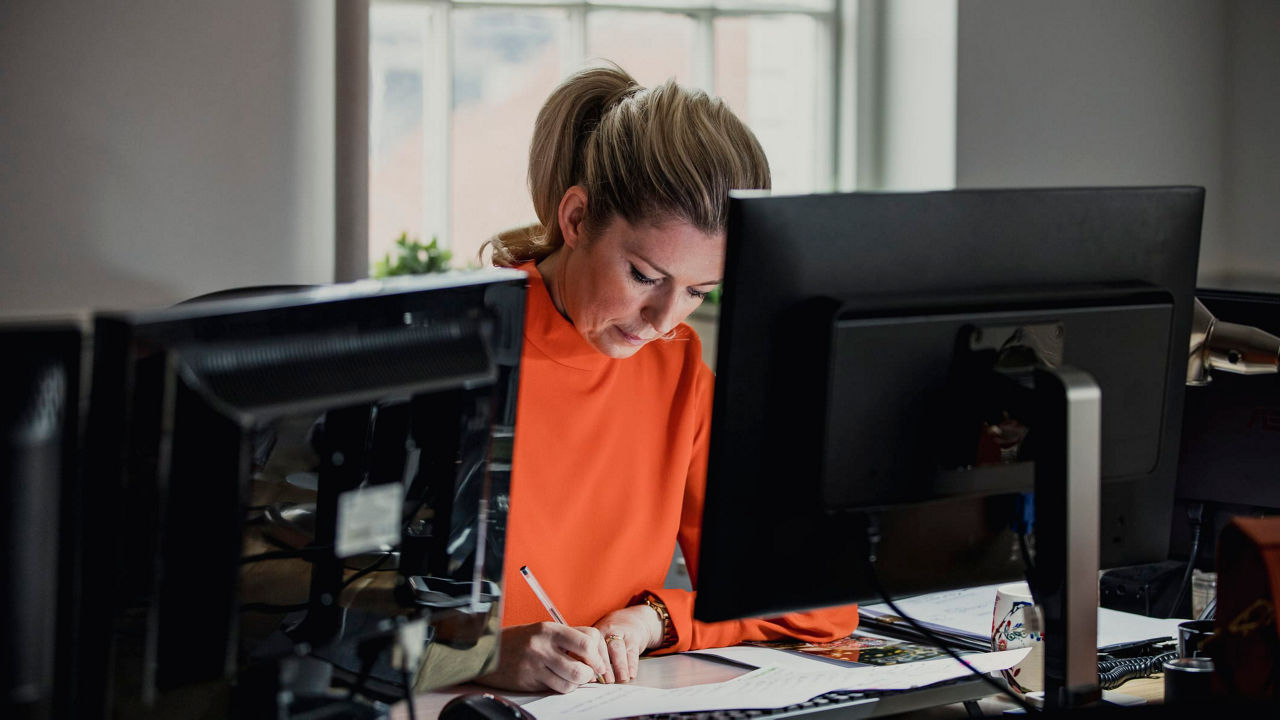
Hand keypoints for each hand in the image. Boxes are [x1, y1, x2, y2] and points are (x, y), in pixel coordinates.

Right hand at [476, 622, 612, 692]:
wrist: (488, 650)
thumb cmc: (521, 640)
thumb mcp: (544, 631)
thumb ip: (568, 639)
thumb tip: (596, 656)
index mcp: (549, 629)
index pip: (588, 638)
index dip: (598, 653)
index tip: (598, 661)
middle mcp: (543, 646)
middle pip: (584, 663)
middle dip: (592, 672)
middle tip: (590, 673)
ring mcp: (535, 664)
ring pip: (572, 680)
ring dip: (578, 682)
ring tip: (573, 678)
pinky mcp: (529, 680)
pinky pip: (557, 688)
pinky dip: (564, 687)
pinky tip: (560, 682)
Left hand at [593, 604, 664, 682]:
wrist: (634, 619)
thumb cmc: (612, 634)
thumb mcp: (599, 639)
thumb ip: (591, 655)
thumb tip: (585, 678)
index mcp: (593, 634)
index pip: (588, 648)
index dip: (587, 662)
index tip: (588, 676)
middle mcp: (605, 631)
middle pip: (603, 649)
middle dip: (604, 666)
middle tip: (606, 681)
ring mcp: (620, 633)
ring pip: (618, 649)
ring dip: (620, 666)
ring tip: (621, 679)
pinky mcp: (634, 637)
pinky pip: (632, 651)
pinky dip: (632, 664)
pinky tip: (631, 674)